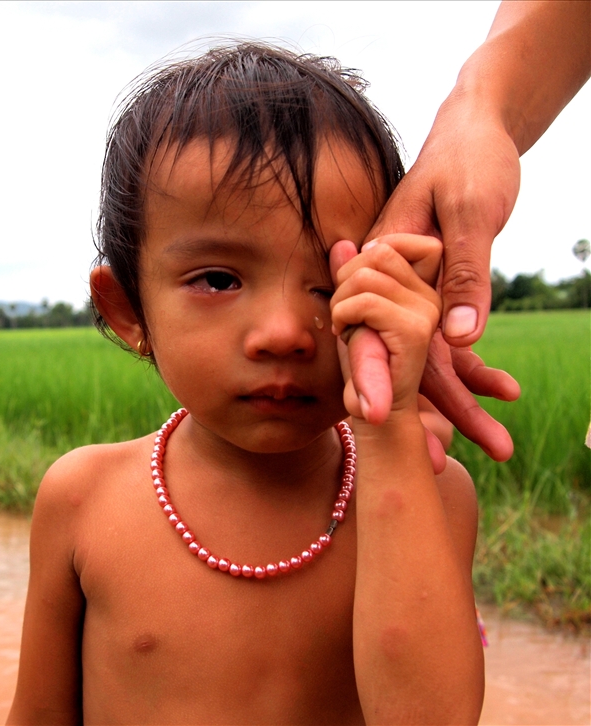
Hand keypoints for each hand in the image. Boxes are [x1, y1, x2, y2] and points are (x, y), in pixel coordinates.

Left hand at [330, 235, 442, 419]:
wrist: (373, 410)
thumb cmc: (360, 362)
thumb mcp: (350, 310)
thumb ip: (348, 276)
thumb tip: (342, 245)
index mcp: (421, 286)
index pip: (390, 243)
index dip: (360, 260)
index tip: (353, 294)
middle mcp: (431, 294)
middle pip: (376, 252)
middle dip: (346, 281)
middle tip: (346, 316)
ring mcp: (427, 311)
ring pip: (365, 276)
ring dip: (341, 303)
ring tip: (348, 328)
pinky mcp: (415, 330)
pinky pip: (364, 302)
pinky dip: (343, 316)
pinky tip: (347, 335)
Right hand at [349, 101, 521, 459]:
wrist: (474, 133)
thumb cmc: (467, 162)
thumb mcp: (472, 214)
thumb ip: (464, 276)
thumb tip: (461, 341)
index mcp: (381, 265)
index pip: (374, 333)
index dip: (378, 381)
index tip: (389, 426)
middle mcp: (388, 287)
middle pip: (405, 358)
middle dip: (436, 411)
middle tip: (459, 459)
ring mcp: (411, 294)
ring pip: (431, 358)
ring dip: (463, 401)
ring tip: (499, 446)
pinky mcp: (436, 294)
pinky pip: (452, 340)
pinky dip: (476, 366)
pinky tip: (503, 391)